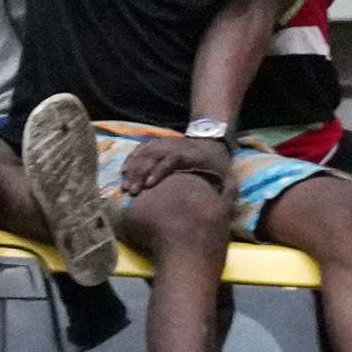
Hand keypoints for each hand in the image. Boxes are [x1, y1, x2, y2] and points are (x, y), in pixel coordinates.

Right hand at [119, 133, 233, 197]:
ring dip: (133, 168)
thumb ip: (225, 193)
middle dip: (140, 172)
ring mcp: (167, 143)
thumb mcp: (227, 178)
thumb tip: (219, 209)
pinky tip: (124, 171)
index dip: (160, 170)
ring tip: (125, 185)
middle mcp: (178, 146)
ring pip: (146, 151)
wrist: (212, 142)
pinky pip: (142, 147)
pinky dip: (132, 158)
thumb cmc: (217, 167)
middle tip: (131, 191)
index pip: (173, 158)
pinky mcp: (159, 143)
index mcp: (194, 155)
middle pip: (155, 155)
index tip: (150, 185)